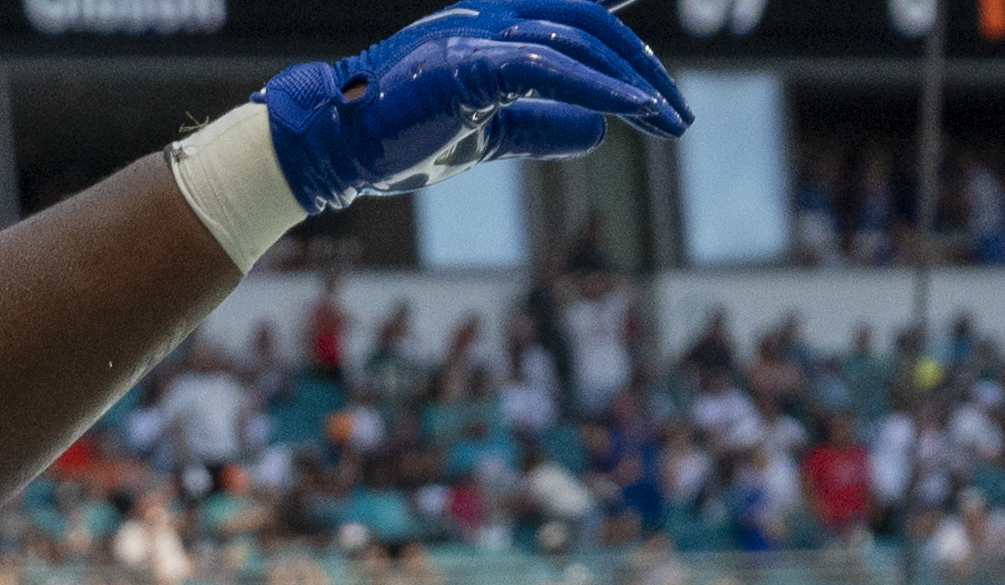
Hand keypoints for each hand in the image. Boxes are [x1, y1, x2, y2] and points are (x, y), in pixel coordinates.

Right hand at [252, 0, 681, 216]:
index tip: (661, 98)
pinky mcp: (465, 67)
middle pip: (586, 25)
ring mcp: (476, 36)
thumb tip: (599, 131)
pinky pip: (544, 70)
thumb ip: (542, 126)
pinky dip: (595, 88)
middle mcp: (490, 16)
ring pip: (573, 42)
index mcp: (493, 25)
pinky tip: (633, 110)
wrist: (326, 147)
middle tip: (678, 118)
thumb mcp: (487, 133)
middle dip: (640, 68)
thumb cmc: (395, 138)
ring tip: (667, 120)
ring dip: (630, 81)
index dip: (624, 54)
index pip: (575, 23)